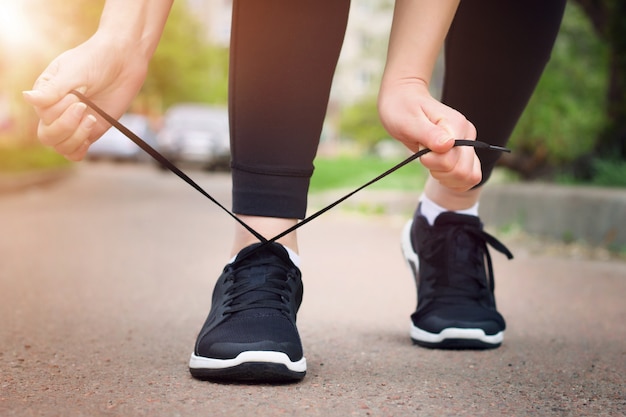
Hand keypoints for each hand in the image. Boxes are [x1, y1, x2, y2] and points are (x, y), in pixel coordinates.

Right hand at [23, 33, 148, 160]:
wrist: (123, 62)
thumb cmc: (95, 60)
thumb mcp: (74, 72)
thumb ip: (53, 89)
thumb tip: (26, 98)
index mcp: (45, 94)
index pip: (43, 115)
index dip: (60, 110)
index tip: (78, 95)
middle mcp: (55, 110)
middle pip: (47, 136)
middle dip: (67, 125)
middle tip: (85, 107)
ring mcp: (72, 122)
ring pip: (61, 146)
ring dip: (77, 137)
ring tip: (92, 118)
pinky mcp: (89, 130)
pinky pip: (76, 152)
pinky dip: (80, 149)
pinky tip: (90, 134)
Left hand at [378, 77, 480, 191]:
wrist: (404, 99)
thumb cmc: (402, 108)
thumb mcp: (409, 121)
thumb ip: (429, 134)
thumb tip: (447, 145)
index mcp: (456, 126)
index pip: (452, 160)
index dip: (432, 161)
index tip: (420, 148)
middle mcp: (467, 135)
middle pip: (463, 171)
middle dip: (439, 171)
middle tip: (424, 156)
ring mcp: (467, 145)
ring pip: (470, 176)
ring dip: (447, 178)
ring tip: (431, 163)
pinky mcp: (463, 153)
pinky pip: (469, 176)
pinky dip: (453, 181)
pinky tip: (439, 171)